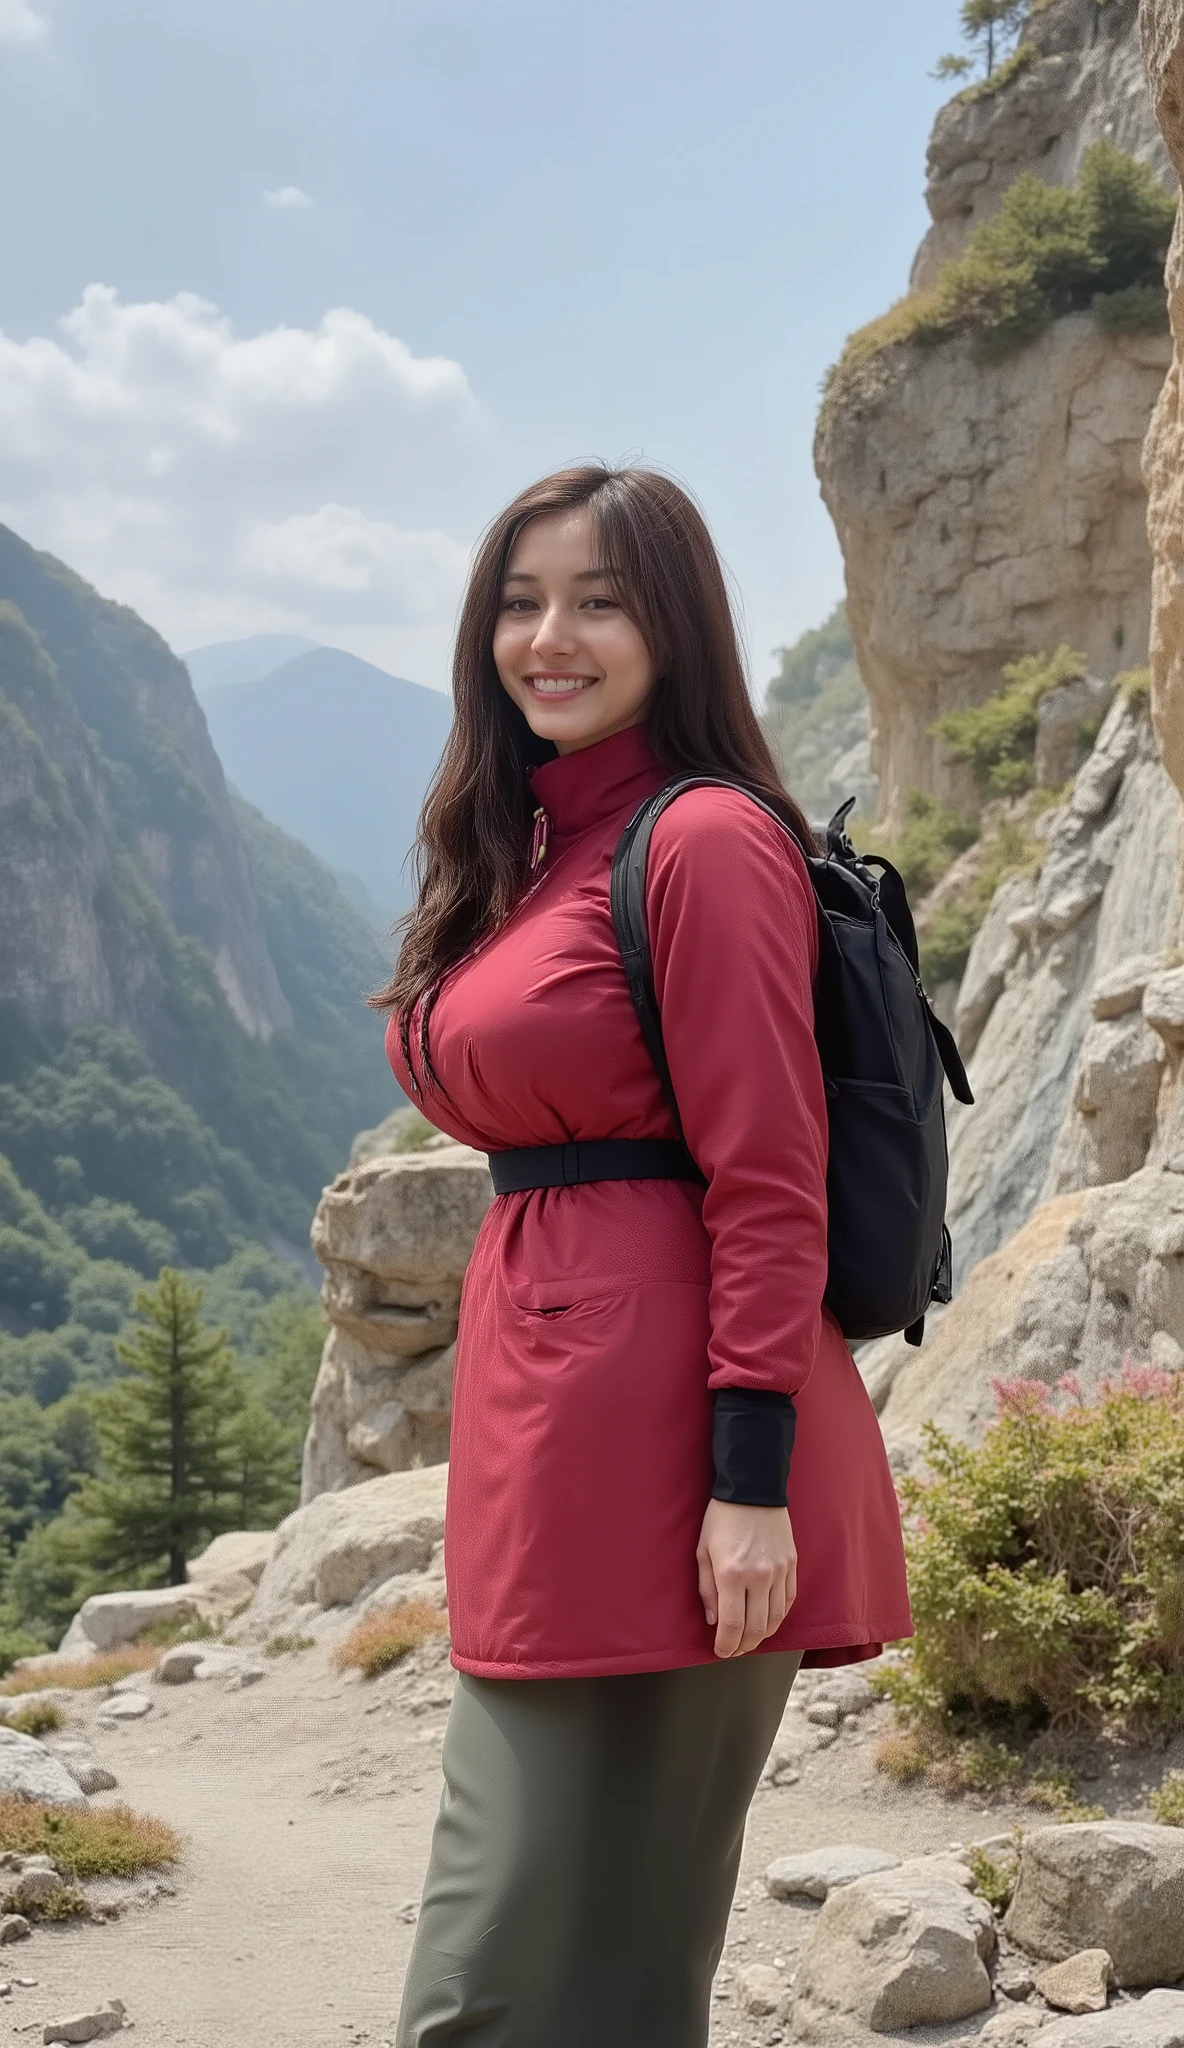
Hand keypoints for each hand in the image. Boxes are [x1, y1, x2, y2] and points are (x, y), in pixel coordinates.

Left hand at [696, 1499, 797, 1658]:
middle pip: (756, 1629)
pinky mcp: (792, 1566)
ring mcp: (779, 1572)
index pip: (732, 1625)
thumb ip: (707, 1589)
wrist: (753, 1489)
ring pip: (775, 1620)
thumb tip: (713, 1621)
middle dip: (743, 1647)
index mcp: (732, 1574)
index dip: (726, 1645)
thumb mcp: (703, 1551)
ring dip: (761, 1636)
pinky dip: (778, 1617)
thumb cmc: (722, 1518)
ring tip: (749, 1638)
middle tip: (733, 1649)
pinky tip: (767, 1620)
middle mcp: (759, 1577)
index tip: (720, 1651)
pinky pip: (788, 1602)